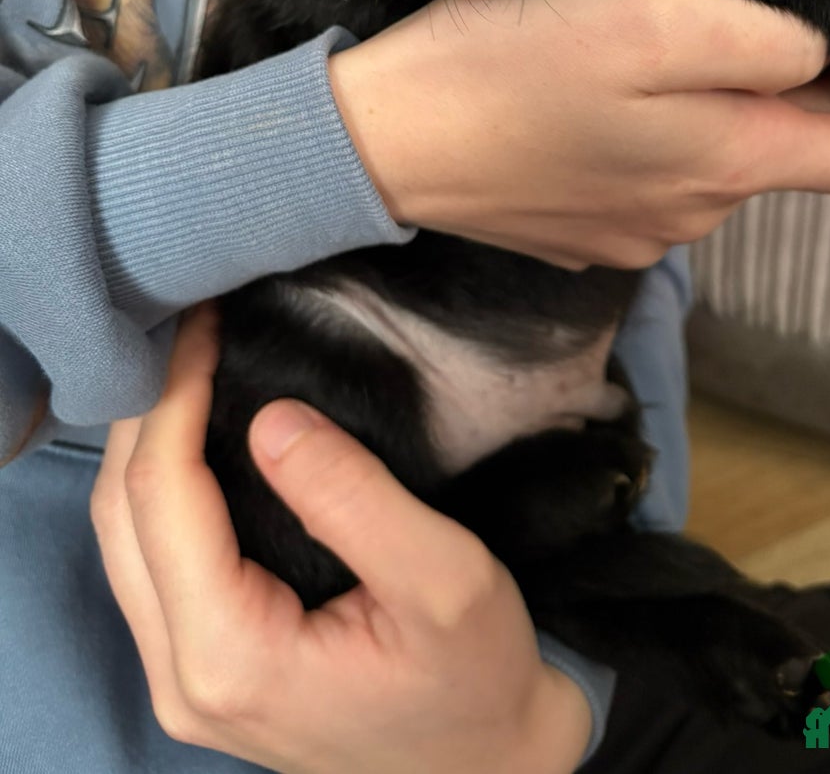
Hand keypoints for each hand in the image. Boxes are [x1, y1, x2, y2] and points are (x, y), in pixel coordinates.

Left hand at [91, 307, 591, 773]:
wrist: (487, 765)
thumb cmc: (477, 675)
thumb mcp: (443, 577)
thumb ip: (353, 497)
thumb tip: (270, 418)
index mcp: (233, 658)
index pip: (162, 499)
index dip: (175, 397)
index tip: (206, 322)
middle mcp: (183, 680)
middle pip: (120, 516)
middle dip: (148, 409)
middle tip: (194, 327)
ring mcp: (184, 684)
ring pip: (122, 539)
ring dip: (147, 444)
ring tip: (191, 363)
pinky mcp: (203, 672)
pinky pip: (151, 562)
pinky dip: (163, 487)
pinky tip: (198, 434)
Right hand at [329, 0, 829, 268]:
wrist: (379, 143)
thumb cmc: (506, 66)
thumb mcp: (647, 18)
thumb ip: (759, 40)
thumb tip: (823, 61)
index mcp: (730, 159)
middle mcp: (699, 214)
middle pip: (786, 148)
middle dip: (776, 87)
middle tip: (704, 18)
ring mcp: (638, 234)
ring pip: (715, 161)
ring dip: (702, 108)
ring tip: (629, 54)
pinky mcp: (585, 233)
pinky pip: (651, 181)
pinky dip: (645, 140)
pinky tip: (584, 105)